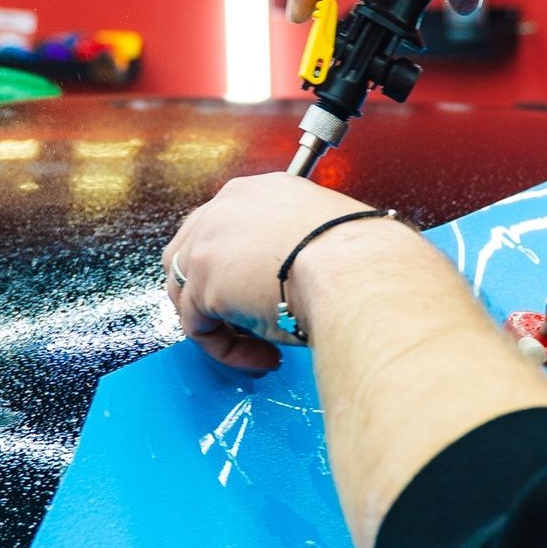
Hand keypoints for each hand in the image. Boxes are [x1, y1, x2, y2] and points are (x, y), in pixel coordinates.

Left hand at [163, 174, 408, 375]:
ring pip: (189, 295)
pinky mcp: (202, 281)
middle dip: (212, 298)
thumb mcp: (320, 237)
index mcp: (256, 191)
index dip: (233, 272)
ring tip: (263, 347)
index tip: (260, 297)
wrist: (355, 269)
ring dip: (223, 328)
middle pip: (189, 258)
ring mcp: (206, 242)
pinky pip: (199, 328)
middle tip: (249, 326)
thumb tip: (289, 278)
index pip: (221, 231)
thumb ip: (292, 248)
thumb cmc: (357, 260)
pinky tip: (263, 356)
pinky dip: (226, 350)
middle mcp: (224, 207)